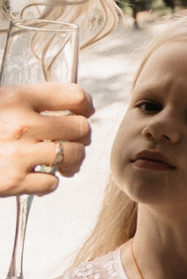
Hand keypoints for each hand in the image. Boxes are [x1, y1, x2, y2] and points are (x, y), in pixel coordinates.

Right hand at [0, 83, 90, 197]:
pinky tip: (37, 176)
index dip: (85, 104)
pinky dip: (49, 182)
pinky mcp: (13, 182)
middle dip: (81, 135)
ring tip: (63, 161)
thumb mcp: (0, 102)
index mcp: (17, 98)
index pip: (73, 95)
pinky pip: (52, 183)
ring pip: (74, 156)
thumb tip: (72, 105)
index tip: (83, 111)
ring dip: (73, 160)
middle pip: (80, 128)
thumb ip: (28, 102)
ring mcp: (18, 154)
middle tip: (73, 140)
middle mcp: (21, 125)